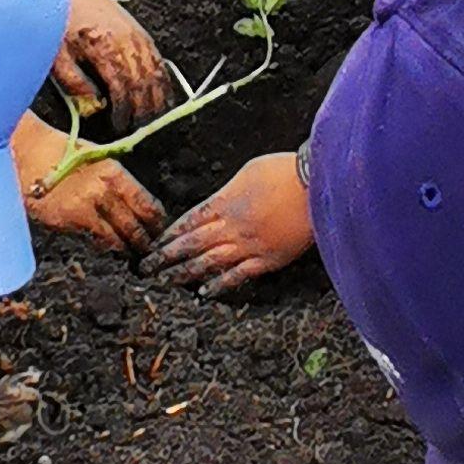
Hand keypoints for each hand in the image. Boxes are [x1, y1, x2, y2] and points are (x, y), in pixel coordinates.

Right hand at [14, 114, 161, 252]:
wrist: (26, 154)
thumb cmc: (62, 153)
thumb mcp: (97, 158)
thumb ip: (117, 181)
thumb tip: (135, 203)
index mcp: (114, 173)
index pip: (147, 204)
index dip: (156, 221)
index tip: (159, 228)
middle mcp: (103, 191)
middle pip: (134, 226)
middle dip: (144, 240)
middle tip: (149, 248)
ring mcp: (85, 208)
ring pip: (116, 238)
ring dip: (126, 248)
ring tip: (131, 252)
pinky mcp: (67, 221)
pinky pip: (93, 240)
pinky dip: (103, 245)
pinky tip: (108, 247)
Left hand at [54, 0, 169, 127]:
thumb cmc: (62, 20)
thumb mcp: (57, 52)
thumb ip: (73, 80)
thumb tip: (92, 106)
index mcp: (104, 47)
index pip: (122, 87)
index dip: (122, 111)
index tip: (117, 126)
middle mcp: (127, 42)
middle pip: (143, 84)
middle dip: (142, 110)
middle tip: (136, 130)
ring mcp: (138, 38)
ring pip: (156, 74)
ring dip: (156, 100)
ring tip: (151, 121)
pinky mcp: (143, 35)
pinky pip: (160, 63)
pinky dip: (163, 82)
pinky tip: (162, 98)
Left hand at [159, 148, 312, 294]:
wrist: (316, 186)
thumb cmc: (285, 172)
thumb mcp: (248, 171)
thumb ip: (228, 192)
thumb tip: (215, 205)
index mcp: (225, 202)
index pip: (189, 221)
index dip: (170, 235)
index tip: (154, 244)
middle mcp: (232, 226)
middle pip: (192, 244)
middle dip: (167, 256)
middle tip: (147, 268)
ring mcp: (249, 245)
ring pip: (210, 262)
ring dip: (186, 273)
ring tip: (167, 282)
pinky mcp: (268, 259)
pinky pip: (239, 275)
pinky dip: (220, 284)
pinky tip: (205, 292)